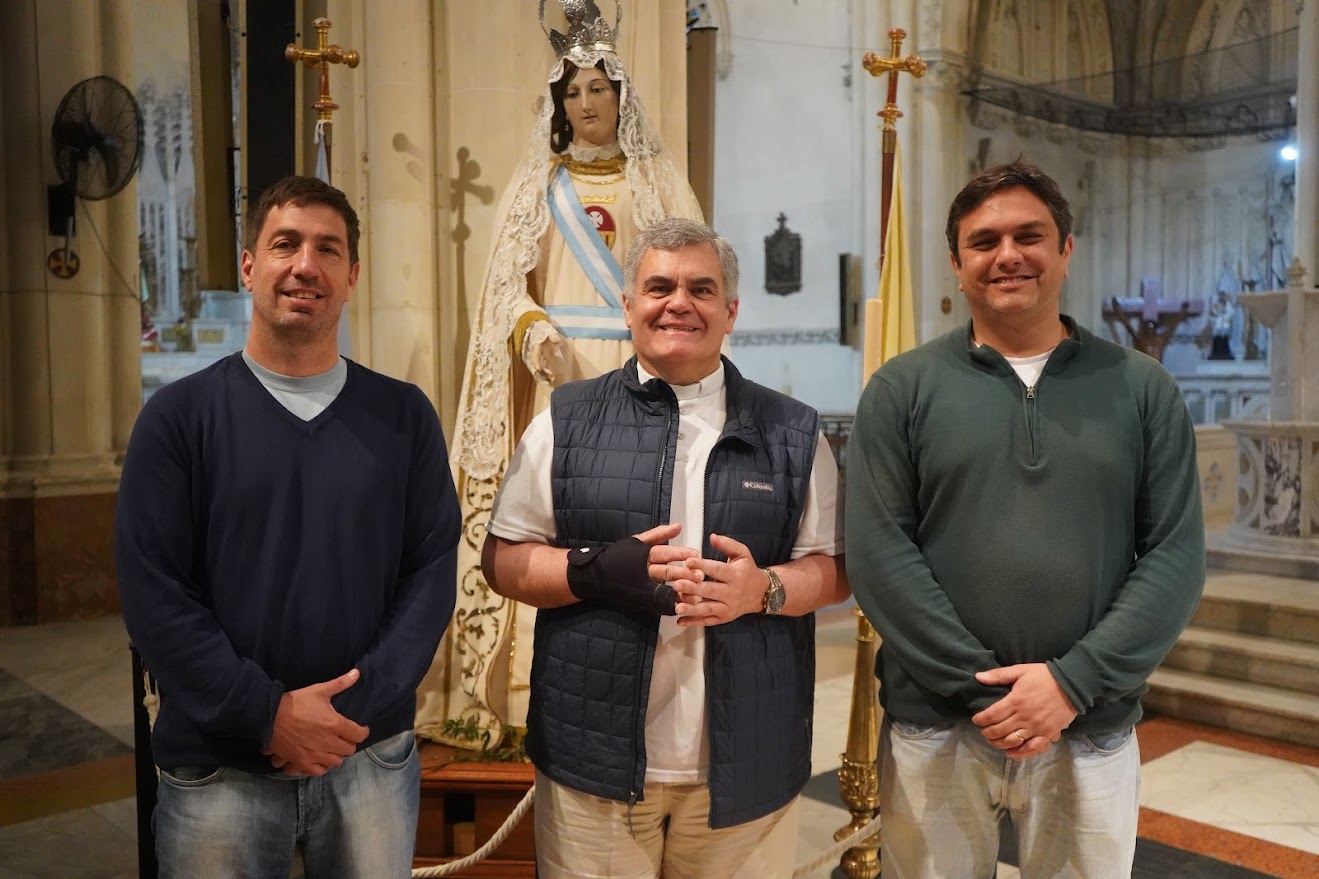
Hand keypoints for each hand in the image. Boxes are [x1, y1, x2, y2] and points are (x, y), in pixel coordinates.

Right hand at [263, 669, 369, 775]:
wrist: (270, 716)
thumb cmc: (296, 703)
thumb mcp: (319, 690)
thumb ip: (340, 683)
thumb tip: (357, 673)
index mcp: (335, 725)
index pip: (359, 735)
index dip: (362, 731)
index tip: (360, 728)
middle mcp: (328, 743)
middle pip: (349, 750)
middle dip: (349, 743)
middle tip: (344, 737)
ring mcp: (315, 755)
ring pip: (336, 762)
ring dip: (336, 755)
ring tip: (332, 747)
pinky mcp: (301, 762)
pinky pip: (318, 771)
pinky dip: (322, 767)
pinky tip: (320, 760)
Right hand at [523, 322, 567, 385]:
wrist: (539, 330)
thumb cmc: (544, 331)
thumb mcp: (549, 331)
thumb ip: (553, 336)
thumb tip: (557, 340)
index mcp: (536, 348)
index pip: (535, 357)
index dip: (536, 364)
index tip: (538, 370)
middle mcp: (537, 354)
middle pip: (537, 366)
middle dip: (542, 372)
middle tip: (550, 377)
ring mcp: (540, 358)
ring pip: (540, 368)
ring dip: (545, 375)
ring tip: (552, 380)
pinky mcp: (543, 360)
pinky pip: (544, 368)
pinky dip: (547, 374)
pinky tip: (552, 379)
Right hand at [564, 524, 698, 614]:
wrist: (597, 576)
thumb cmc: (618, 556)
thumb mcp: (637, 540)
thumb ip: (659, 534)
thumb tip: (678, 526)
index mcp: (644, 554)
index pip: (665, 552)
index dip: (681, 554)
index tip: (696, 554)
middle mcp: (644, 570)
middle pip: (667, 571)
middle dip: (684, 573)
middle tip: (700, 575)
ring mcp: (642, 585)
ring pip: (664, 588)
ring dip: (680, 591)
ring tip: (696, 594)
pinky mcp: (641, 598)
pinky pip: (658, 601)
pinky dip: (670, 603)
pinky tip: (683, 604)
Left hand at [672, 533, 768, 626]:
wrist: (760, 593)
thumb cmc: (748, 571)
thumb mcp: (742, 553)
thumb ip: (727, 544)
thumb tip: (712, 536)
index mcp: (735, 575)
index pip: (717, 570)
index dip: (702, 565)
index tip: (688, 561)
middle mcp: (732, 593)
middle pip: (710, 590)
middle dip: (692, 588)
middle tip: (677, 584)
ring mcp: (727, 607)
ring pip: (708, 608)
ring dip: (691, 608)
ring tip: (677, 606)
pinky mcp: (723, 618)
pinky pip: (708, 621)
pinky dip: (694, 622)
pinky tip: (680, 621)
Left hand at [971, 663, 1075, 760]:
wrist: (1071, 684)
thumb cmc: (1044, 676)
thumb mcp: (1020, 670)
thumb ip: (999, 675)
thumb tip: (978, 677)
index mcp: (1015, 701)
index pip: (992, 715)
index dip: (981, 720)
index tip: (976, 720)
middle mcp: (1024, 717)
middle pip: (999, 730)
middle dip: (987, 733)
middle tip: (983, 731)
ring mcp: (1036, 727)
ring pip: (1012, 741)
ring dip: (999, 743)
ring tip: (993, 741)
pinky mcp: (1047, 734)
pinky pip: (1032, 748)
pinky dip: (1020, 753)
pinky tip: (1011, 753)